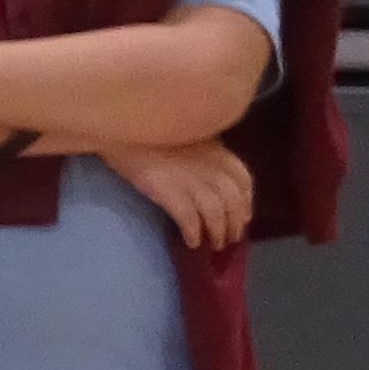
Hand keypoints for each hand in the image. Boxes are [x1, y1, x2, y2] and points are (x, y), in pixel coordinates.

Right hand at [108, 138, 254, 249]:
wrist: (122, 126)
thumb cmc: (152, 127)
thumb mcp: (188, 132)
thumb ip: (205, 150)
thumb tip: (212, 170)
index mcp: (217, 150)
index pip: (243, 180)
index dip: (246, 201)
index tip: (243, 216)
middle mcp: (211, 167)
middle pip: (233, 201)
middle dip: (235, 223)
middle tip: (230, 238)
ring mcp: (191, 180)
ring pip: (215, 213)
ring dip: (218, 232)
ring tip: (214, 244)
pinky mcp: (170, 192)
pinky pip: (189, 219)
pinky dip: (193, 232)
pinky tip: (192, 241)